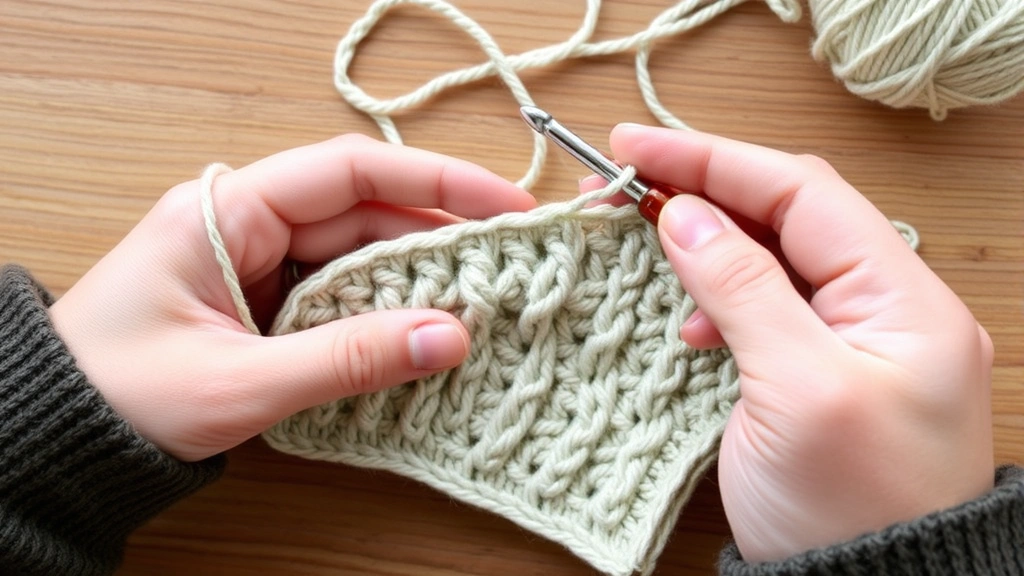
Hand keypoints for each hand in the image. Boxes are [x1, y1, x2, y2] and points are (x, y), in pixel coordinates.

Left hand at [49, 135, 535, 461]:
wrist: (55, 437)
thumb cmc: (120, 396)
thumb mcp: (243, 381)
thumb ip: (350, 358)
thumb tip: (452, 337)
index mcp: (227, 211)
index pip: (350, 171)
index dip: (435, 182)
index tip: (504, 203)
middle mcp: (246, 223)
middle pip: (364, 214)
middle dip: (436, 238)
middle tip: (509, 264)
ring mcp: (255, 261)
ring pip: (356, 256)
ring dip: (413, 281)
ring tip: (481, 304)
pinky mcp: (263, 300)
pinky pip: (336, 293)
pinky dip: (380, 313)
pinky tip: (423, 333)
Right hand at [607, 125, 993, 561]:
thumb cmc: (849, 512)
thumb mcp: (795, 390)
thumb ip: (743, 289)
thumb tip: (684, 214)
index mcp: (904, 299)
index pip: (800, 192)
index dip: (712, 160)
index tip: (632, 147)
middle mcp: (887, 306)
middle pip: (786, 215)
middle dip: (702, 191)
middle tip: (621, 184)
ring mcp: (855, 339)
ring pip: (772, 258)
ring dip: (706, 244)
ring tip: (644, 245)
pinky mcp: (823, 371)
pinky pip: (767, 307)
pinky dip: (720, 301)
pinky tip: (691, 326)